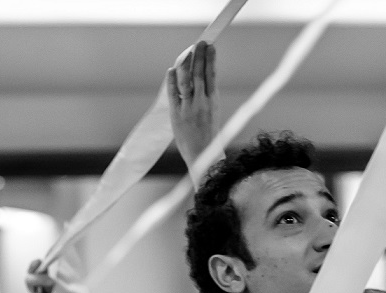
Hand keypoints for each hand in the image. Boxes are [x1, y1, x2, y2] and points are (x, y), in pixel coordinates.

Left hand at [167, 41, 217, 174]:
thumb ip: (208, 97)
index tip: (210, 47)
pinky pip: (173, 93)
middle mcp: (202, 103)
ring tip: (187, 52)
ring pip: (187, 80)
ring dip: (187, 63)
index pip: (212, 75)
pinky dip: (172, 80)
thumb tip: (203, 79)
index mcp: (214, 102)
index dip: (211, 59)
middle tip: (200, 43)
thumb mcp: (213, 113)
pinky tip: (172, 70)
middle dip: (200, 56)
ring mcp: (189, 108)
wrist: (203, 157)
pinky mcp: (177, 115)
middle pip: (200, 73)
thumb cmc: (208, 136)